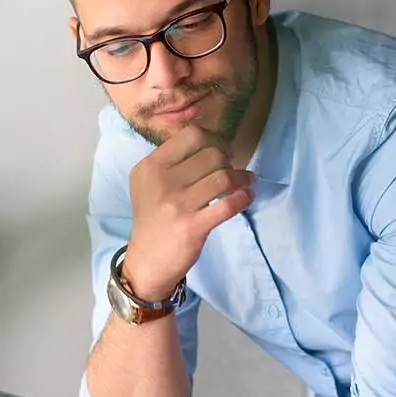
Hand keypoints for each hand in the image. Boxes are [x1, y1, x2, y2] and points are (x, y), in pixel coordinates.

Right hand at [124, 125, 253, 298]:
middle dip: (229, 161)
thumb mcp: (149, 183)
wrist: (146, 261)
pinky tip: (246, 197)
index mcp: (151, 166)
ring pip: (223, 178)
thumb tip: (212, 143)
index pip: (191, 135)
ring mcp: (177, 205)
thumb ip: (173, 162)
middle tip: (234, 170)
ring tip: (247, 182)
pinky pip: (228, 204)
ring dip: (242, 178)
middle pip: (212, 155)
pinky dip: (243, 197)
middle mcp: (161, 181)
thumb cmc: (154, 218)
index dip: (214, 140)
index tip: (222, 152)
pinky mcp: (193, 226)